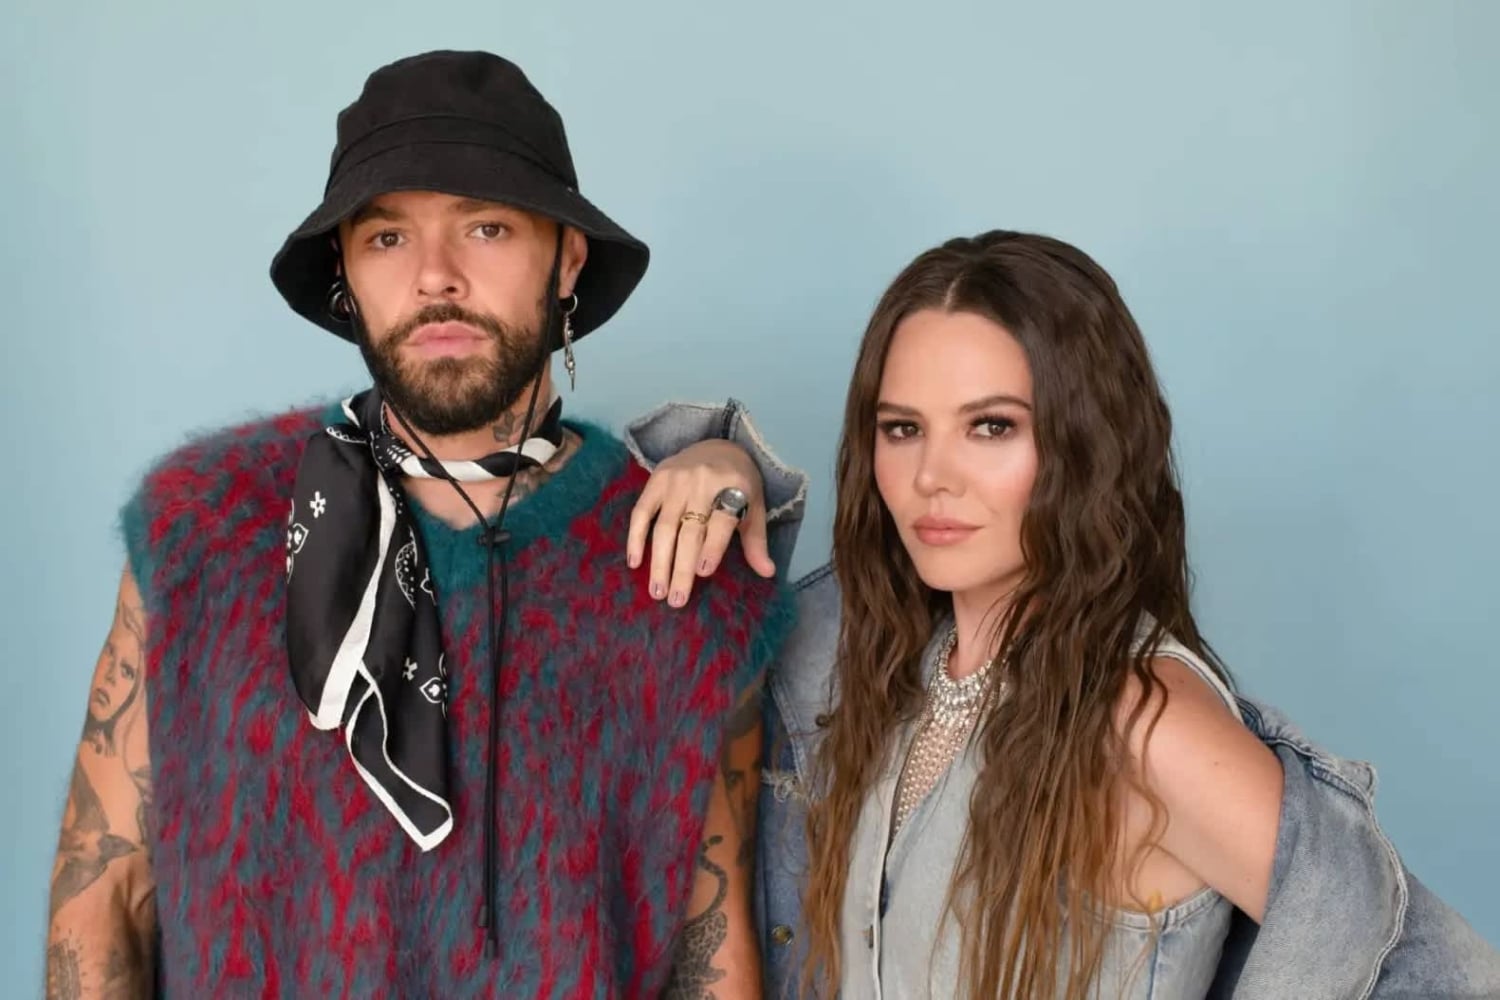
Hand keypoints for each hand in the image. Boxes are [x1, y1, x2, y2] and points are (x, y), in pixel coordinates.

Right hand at [627, 439, 772, 606]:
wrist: (717, 445)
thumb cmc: (739, 482)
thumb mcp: (754, 505)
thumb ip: (755, 540)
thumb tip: (767, 572)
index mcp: (733, 485)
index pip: (722, 518)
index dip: (713, 545)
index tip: (704, 572)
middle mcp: (702, 481)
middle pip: (690, 530)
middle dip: (681, 568)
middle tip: (676, 600)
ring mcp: (676, 480)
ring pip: (664, 527)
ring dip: (659, 562)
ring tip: (657, 591)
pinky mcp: (656, 480)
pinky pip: (641, 512)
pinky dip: (636, 537)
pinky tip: (635, 562)